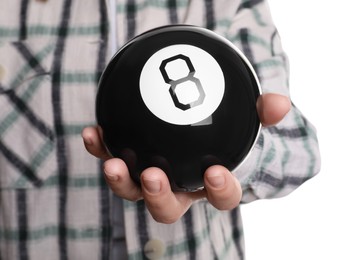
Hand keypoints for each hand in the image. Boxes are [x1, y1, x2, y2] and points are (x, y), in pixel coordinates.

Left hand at [82, 93, 289, 222]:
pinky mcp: (130, 160)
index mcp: (210, 183)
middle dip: (159, 197)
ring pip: (134, 191)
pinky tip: (94, 132)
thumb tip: (279, 103)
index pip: (221, 197)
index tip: (216, 173)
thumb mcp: (248, 119)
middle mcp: (179, 187)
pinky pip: (112, 158)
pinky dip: (101, 149)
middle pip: (168, 207)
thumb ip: (263, 112)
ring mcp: (151, 178)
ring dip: (121, 180)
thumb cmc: (226, 130)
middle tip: (152, 176)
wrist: (199, 125)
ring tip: (112, 161)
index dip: (220, 191)